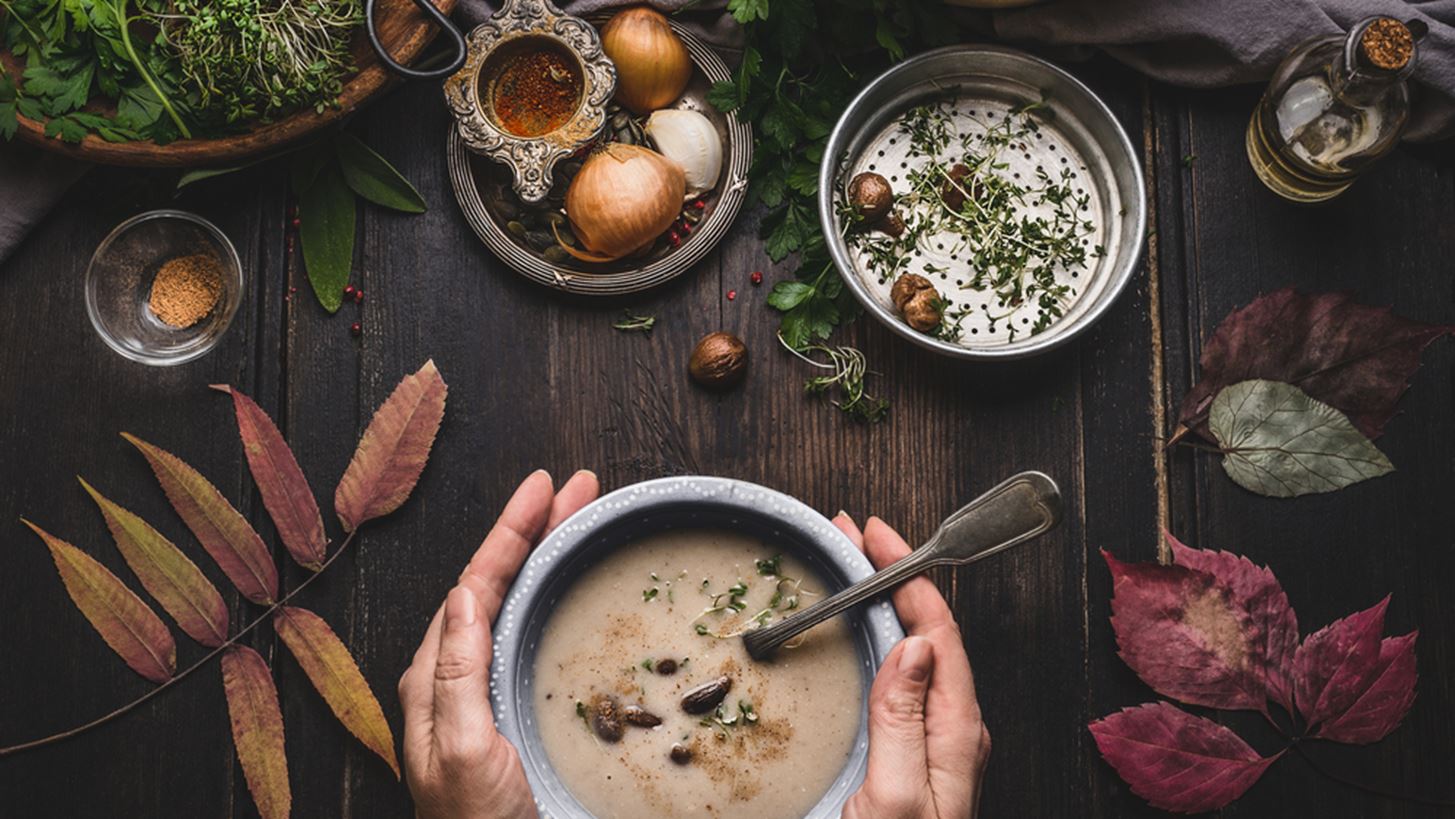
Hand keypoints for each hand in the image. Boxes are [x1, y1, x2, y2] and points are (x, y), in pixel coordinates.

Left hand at [399, 469, 599, 818]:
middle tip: (579, 489)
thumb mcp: (460, 751)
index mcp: (436, 677)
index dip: (510, 531)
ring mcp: (484, 693)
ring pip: (515, 603)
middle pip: (497, 581)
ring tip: (581, 519)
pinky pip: (529, 635)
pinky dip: (552, 596)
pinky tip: (570, 589)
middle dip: (536, 528)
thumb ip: (457, 673)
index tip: (543, 487)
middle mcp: (456, 675)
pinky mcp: (511, 712)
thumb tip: (463, 595)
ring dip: (546, 556)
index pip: (474, 584)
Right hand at [837, 514, 990, 818]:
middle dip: (893, 575)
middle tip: (851, 535)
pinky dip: (875, 643)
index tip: (875, 532)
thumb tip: (916, 645)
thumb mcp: (890, 799)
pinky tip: (855, 637)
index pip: (940, 631)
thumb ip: (903, 721)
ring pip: (913, 655)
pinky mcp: (908, 758)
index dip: (909, 573)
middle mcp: (951, 732)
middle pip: (928, 633)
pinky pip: (898, 684)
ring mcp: (931, 745)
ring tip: (849, 570)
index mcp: (957, 734)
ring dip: (883, 605)